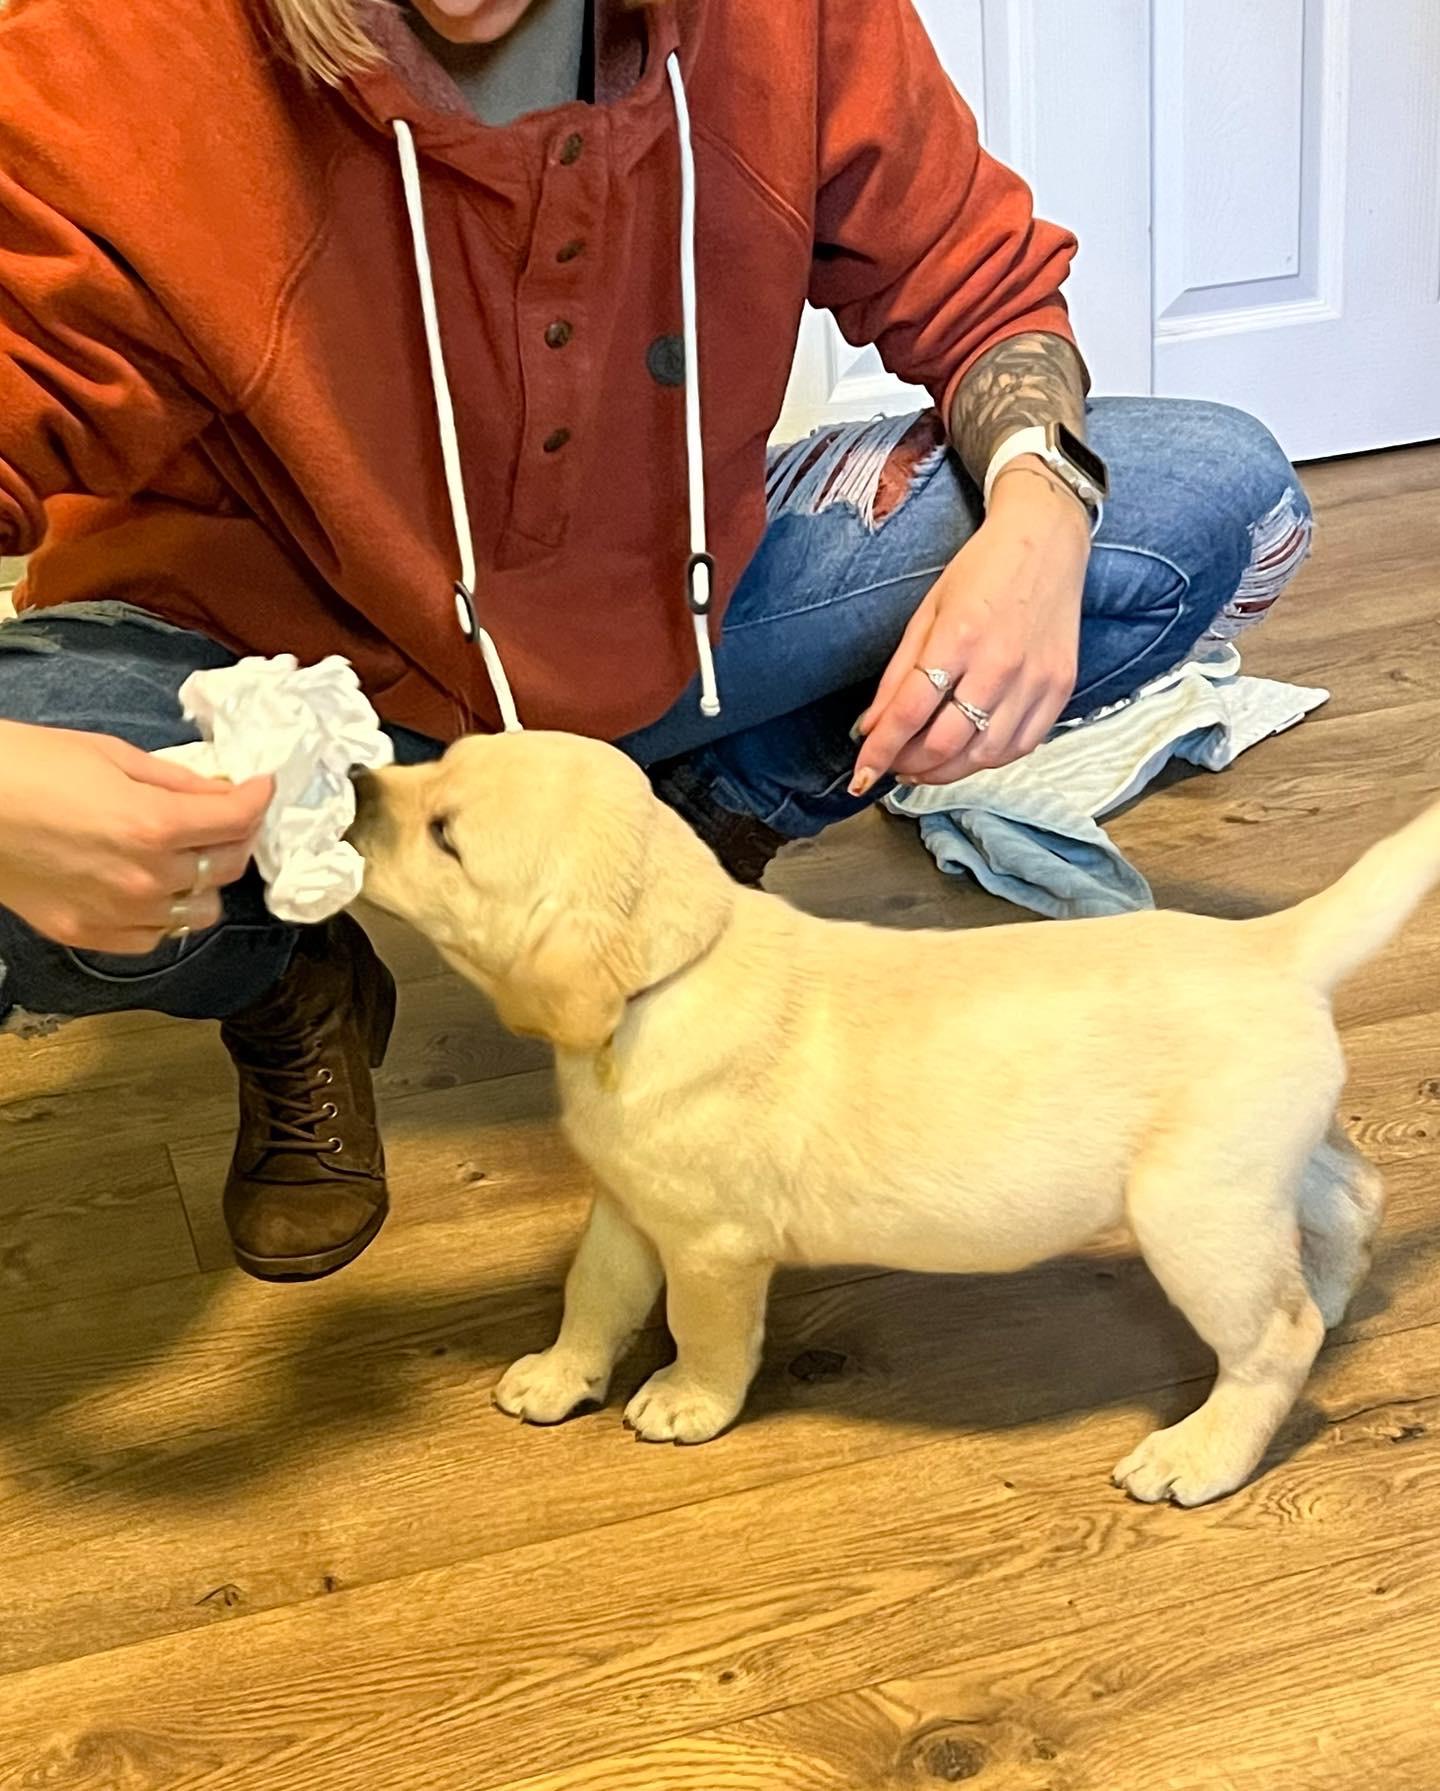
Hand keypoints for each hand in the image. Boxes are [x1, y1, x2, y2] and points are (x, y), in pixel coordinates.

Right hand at [0, 721, 272, 954]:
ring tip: (187, 857)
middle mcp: (146, 878)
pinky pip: (154, 938)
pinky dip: (165, 915)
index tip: (260, 787)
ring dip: (205, 882)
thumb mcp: (111, 755)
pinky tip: (151, 888)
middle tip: (225, 817)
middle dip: (237, 837)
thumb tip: (221, 791)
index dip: (258, 799)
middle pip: (228, 867)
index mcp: (154, 825)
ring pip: (199, 913)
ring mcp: (118, 913)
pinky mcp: (88, 935)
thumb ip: (176, 781)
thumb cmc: (28, 765)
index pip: (238, 820)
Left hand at [851, 463, 1090, 792]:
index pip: (909, 712)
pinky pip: (1021, 746)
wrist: (1048, 542)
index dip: (880, 751)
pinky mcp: (1061, 689)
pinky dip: (988, 760)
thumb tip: (871, 726)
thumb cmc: (983, 570)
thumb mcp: (927, 612)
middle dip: (909, 765)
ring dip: (946, 772)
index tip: (861, 774)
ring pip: (983, 755)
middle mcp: (1000, 664)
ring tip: (923, 767)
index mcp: (958, 636)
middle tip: (892, 767)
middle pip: (945, 742)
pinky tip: (967, 754)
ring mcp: (1035, 680)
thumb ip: (898, 674)